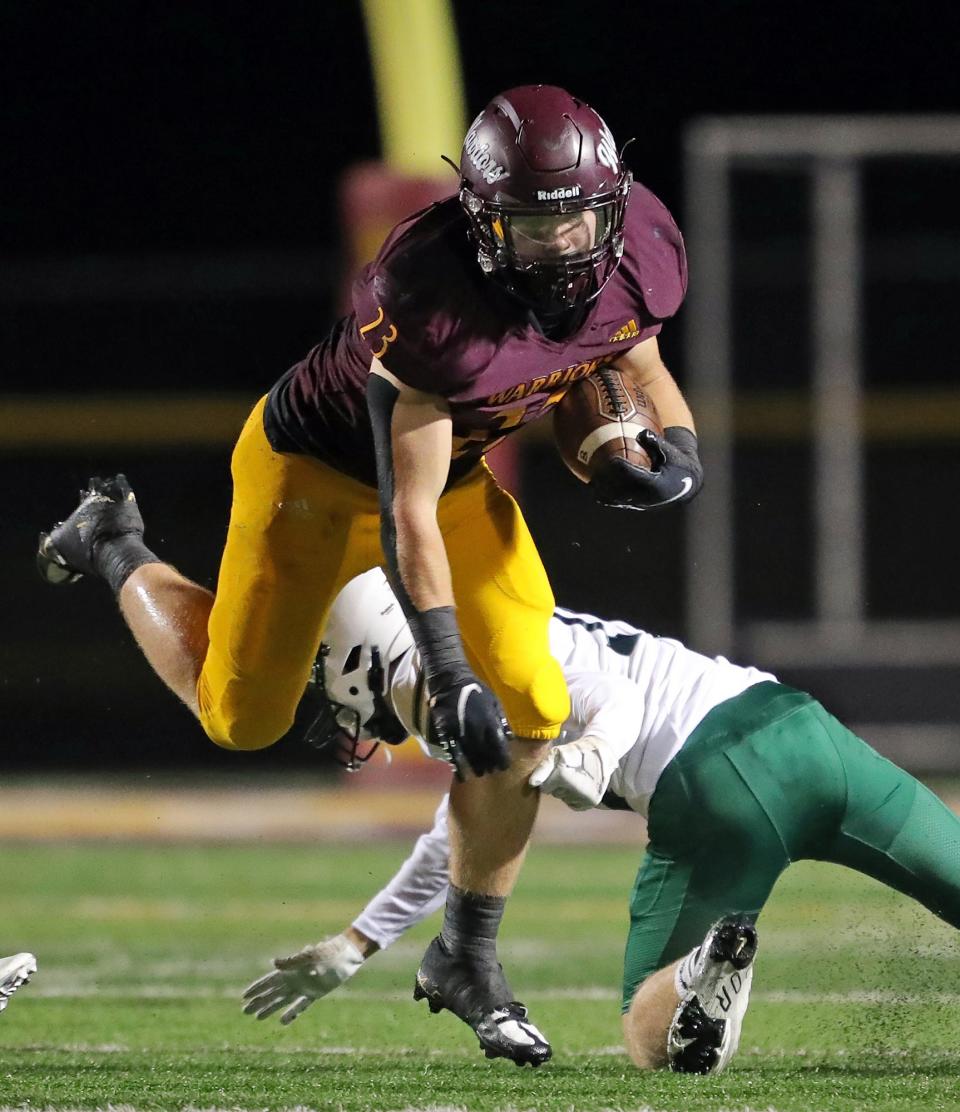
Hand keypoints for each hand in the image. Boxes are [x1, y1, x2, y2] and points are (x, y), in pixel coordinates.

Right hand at [241, 934, 364, 1023]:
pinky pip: (300, 1005)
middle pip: (272, 993)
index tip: (243, 996)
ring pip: (282, 1000)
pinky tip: (282, 1021)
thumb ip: (292, 961)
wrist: (347, 955)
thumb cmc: (329, 952)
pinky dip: (291, 1013)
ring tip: (257, 1018)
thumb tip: (273, 963)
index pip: (269, 981)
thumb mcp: (310, 955)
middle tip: (244, 1011)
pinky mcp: (315, 993)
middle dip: (258, 1001)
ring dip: (269, 1008)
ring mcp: (304, 986)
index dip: (256, 988)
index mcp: (291, 969)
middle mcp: (295, 979)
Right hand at [428, 676, 511, 779]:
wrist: (450, 681)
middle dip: (490, 764)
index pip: (498, 746)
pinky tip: (462, 775)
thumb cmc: (476, 690)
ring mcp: (459, 731)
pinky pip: (452, 753)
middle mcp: (475, 729)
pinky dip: (457, 765)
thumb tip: (510, 738)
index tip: (504, 767)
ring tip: (480, 773)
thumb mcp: (494, 701)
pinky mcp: (445, 732)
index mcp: (489, 721)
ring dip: (476, 767)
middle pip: (484, 754)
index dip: (502, 759)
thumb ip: (501, 720)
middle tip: (492, 770)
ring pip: (469, 756)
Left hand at [528, 737, 617, 809]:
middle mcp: (576, 789)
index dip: (549, 777)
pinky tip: (579, 785)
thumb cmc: (574, 752)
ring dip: (566, 790)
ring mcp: (586, 797)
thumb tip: (532, 783)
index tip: (558, 768)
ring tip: (575, 776)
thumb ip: (543, 768)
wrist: (600, 753)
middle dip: (557, 784)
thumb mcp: (556, 753)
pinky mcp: (592, 802)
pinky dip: (574, 796)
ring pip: (564, 799)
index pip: (546, 787)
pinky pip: (573, 804)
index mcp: (564, 775)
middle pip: (555, 793)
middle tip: (568, 771)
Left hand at [591, 426, 702, 510]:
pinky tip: (593, 485)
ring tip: (593, 476)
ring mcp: (640, 503)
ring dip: (604, 488)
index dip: (624, 468)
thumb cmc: (676, 464)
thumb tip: (642, 433)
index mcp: (658, 484)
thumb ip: (656, 443)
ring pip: (617, 499)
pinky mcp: (634, 505)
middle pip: (623, 489)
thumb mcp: (671, 453)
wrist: (682, 486)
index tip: (613, 459)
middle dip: (610, 478)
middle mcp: (647, 497)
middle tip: (598, 466)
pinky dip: (603, 495)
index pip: (637, 477)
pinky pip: (616, 502)